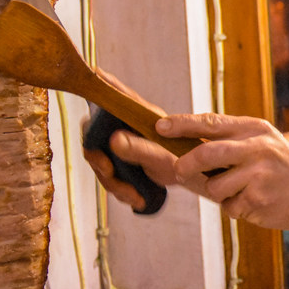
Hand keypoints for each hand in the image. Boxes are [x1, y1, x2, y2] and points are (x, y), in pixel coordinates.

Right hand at [81, 69, 176, 211]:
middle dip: (99, 161)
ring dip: (113, 183)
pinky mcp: (126, 163)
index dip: (97, 93)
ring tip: (133, 195)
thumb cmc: (186, 157)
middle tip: (110, 172)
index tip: (91, 89)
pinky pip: (112, 178)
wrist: (197, 174)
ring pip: (102, 163)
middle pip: (95, 139)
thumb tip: (114, 140)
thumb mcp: (163, 154)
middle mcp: (126, 127)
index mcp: (136, 115)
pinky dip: (122, 191)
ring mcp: (125, 145)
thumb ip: (139, 148)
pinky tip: (137, 198)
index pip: (111, 98)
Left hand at [157, 113, 288, 231]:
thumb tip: (182, 148)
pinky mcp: (259, 198)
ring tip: (239, 191)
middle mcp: (257, 147)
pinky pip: (229, 206)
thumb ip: (228, 141)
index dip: (182, 124)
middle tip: (178, 170)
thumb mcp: (261, 143)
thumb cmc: (279, 170)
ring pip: (214, 186)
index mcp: (254, 128)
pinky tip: (254, 202)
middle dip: (186, 164)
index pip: (211, 122)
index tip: (160, 127)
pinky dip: (235, 208)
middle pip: (207, 153)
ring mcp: (259, 173)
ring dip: (218, 193)